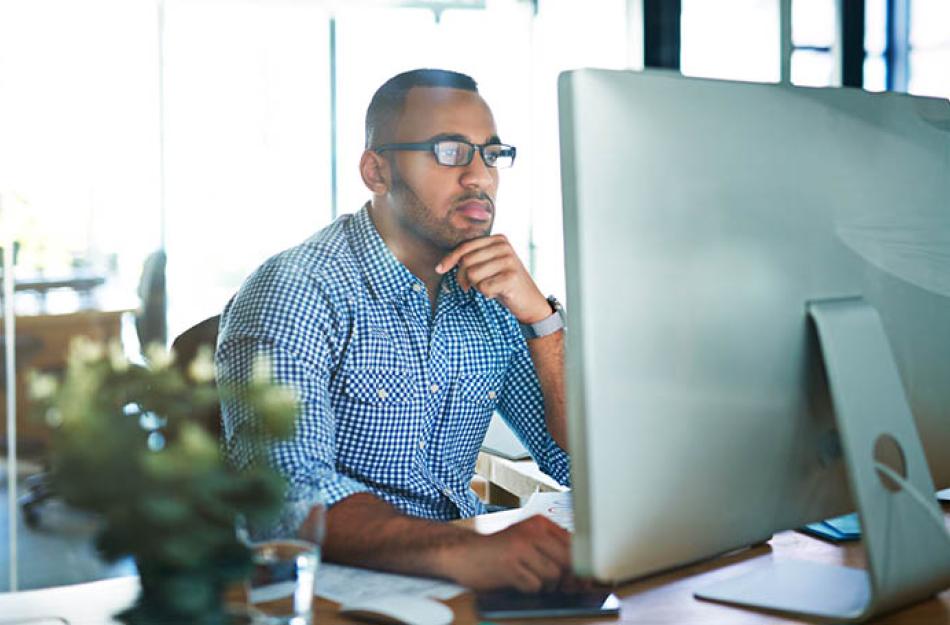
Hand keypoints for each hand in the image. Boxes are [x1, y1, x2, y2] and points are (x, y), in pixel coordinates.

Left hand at [436, 235, 550, 323]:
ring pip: (472, 275)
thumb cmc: (503, 283)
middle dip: (463, 277)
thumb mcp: (488, 266)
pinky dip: (486, 294)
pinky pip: (483, 287)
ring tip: (489, 287)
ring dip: (476, 286)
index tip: (439, 269)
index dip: (450, 259)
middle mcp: (504, 246)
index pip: (465, 246)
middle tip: (470, 287)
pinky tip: (497, 293)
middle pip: (466, 261)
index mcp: (498, 239)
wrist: (530, 302)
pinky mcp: (511, 277)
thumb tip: (441, 264)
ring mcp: (509, 261)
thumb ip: (472, 258)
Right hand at [445, 515, 571, 591]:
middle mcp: (531, 531)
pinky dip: (528, 588)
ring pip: (553, 575)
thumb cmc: (498, 551)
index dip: (580, 565)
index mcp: (539, 522)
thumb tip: (582, 577)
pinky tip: (516, 580)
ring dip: (543, 584)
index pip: (574, 544)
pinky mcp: (509, 565)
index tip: (582, 578)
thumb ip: (554, 552)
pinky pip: (534, 586)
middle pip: (567, 561)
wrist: (463, 553)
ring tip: (528, 577)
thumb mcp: (528, 542)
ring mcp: (520, 547)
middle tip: (553, 583)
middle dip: (564, 577)